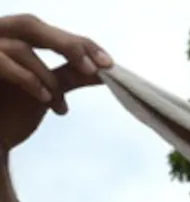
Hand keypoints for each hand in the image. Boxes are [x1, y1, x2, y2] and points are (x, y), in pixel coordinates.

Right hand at [0, 14, 110, 158]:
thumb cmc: (10, 117)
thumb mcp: (46, 92)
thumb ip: (70, 76)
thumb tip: (104, 69)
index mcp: (10, 39)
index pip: (44, 29)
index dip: (76, 42)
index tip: (108, 64)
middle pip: (30, 25)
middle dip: (67, 45)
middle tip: (95, 69)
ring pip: (18, 48)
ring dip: (47, 77)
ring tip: (59, 104)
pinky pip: (0, 62)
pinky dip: (27, 80)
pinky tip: (44, 100)